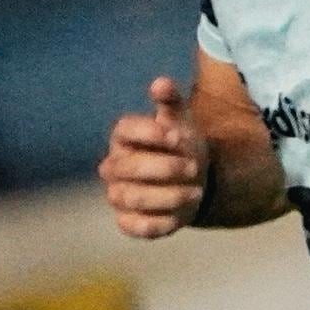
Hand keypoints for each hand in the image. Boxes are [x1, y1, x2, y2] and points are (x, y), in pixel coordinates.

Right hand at [100, 76, 209, 238]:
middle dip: (166, 167)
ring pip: (132, 198)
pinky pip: (138, 227)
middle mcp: (113, 167)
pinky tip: (182, 214)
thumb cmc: (182, 147)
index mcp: (123, 137)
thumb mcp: (182, 122)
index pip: (125, 130)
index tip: (181, 137)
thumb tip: (161, 82)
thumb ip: (171, 103)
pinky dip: (161, 223)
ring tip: (197, 191)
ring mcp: (118, 195)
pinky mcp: (128, 222)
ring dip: (169, 195)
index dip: (153, 133)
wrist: (194, 181)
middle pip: (129, 168)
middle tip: (194, 167)